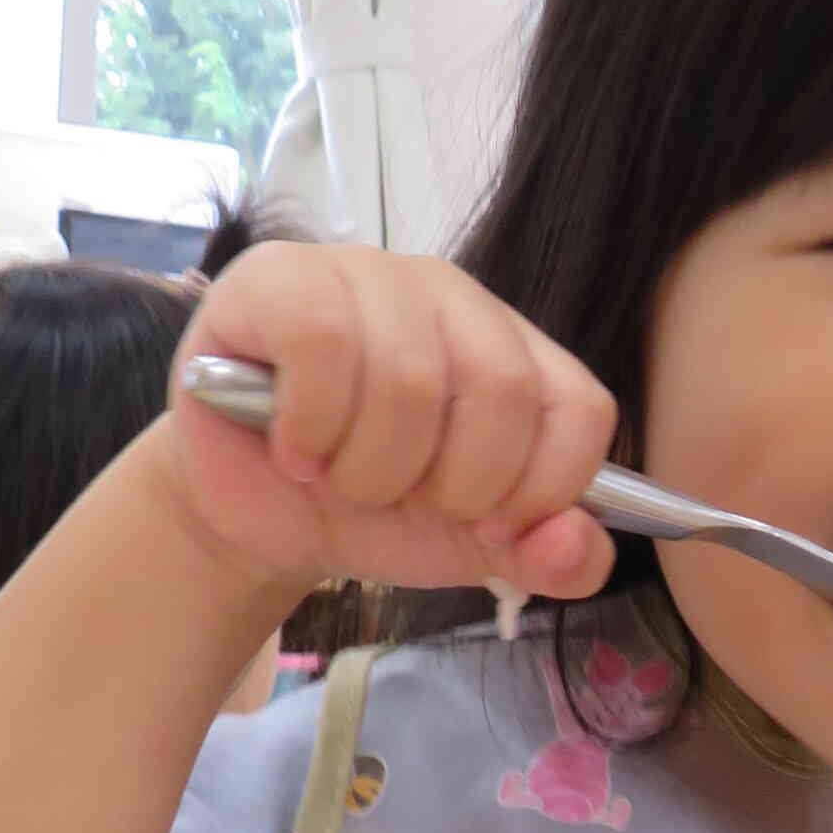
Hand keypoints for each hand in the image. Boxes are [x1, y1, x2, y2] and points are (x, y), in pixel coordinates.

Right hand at [164, 244, 617, 610]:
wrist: (253, 513)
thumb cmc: (367, 508)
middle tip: (399, 498)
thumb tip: (576, 542)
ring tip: (337, 475)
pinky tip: (293, 449)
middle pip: (502, 389)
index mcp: (513, 350)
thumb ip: (548, 557)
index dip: (542, 488)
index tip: (486, 526)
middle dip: (452, 484)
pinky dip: (309, 427)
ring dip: (369, 469)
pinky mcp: (280, 279)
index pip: (580, 408)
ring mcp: (367, 275)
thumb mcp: (469, 547)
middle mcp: (451, 296)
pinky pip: (322, 345)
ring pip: (409, 377)